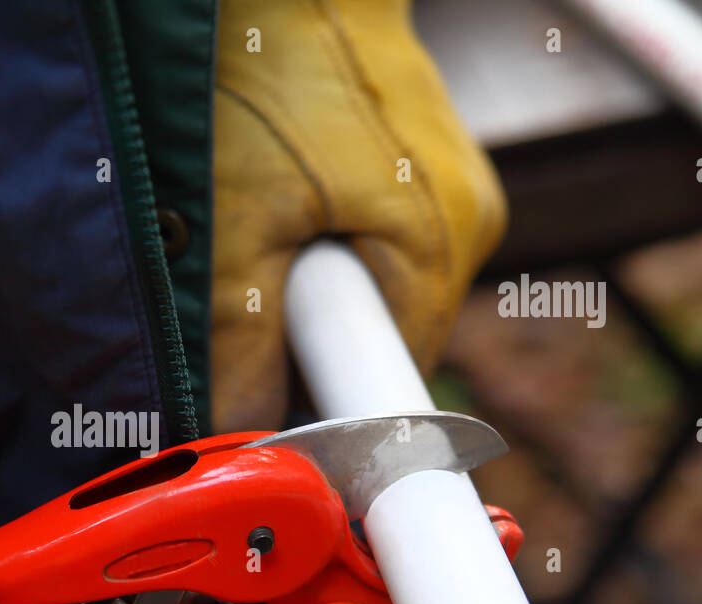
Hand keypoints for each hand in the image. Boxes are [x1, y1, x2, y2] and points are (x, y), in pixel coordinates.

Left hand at [212, 0, 506, 431]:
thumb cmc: (262, 68)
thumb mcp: (234, 219)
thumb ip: (239, 342)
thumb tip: (241, 436)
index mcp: (438, 245)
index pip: (391, 386)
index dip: (325, 411)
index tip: (271, 414)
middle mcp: (467, 222)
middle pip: (387, 340)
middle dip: (314, 342)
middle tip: (248, 294)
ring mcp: (456, 190)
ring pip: (381, 290)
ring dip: (319, 287)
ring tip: (265, 226)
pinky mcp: (431, 168)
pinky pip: (383, 240)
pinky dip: (331, 241)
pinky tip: (288, 199)